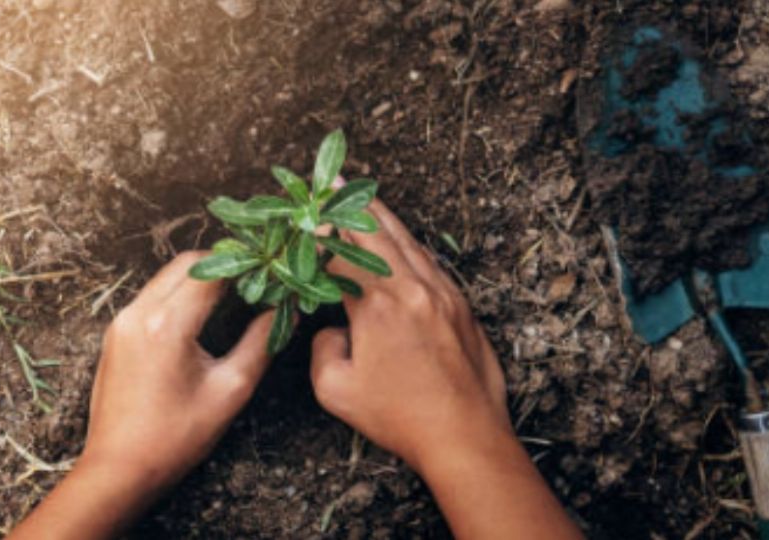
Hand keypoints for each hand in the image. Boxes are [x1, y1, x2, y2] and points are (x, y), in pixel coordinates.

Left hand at [81, 251, 273, 491]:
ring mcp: (121, 322)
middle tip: (255, 280)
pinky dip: (179, 294)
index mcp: (167, 324)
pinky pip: (152, 296)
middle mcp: (138, 313)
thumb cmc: (176, 437)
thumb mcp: (230, 390)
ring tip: (234, 294)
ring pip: (166, 277)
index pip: (211, 269)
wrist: (118, 470)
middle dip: (223, 264)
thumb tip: (286, 313)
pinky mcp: (115, 334)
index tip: (270, 271)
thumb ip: (261, 344)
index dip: (245, 265)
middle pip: (185, 264)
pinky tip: (202, 314)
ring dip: (200, 278)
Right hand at [309, 200, 510, 472]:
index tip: (304, 220)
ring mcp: (443, 293)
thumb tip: (332, 330)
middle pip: (377, 232)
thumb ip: (322, 349)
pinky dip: (409, 244)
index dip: (319, 236)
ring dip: (383, 217)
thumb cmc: (400, 417)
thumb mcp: (337, 390)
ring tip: (363, 197)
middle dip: (350, 204)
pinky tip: (401, 241)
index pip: (341, 255)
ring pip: (408, 241)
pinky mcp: (461, 306)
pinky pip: (431, 262)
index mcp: (378, 305)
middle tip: (332, 181)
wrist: (464, 434)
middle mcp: (413, 288)